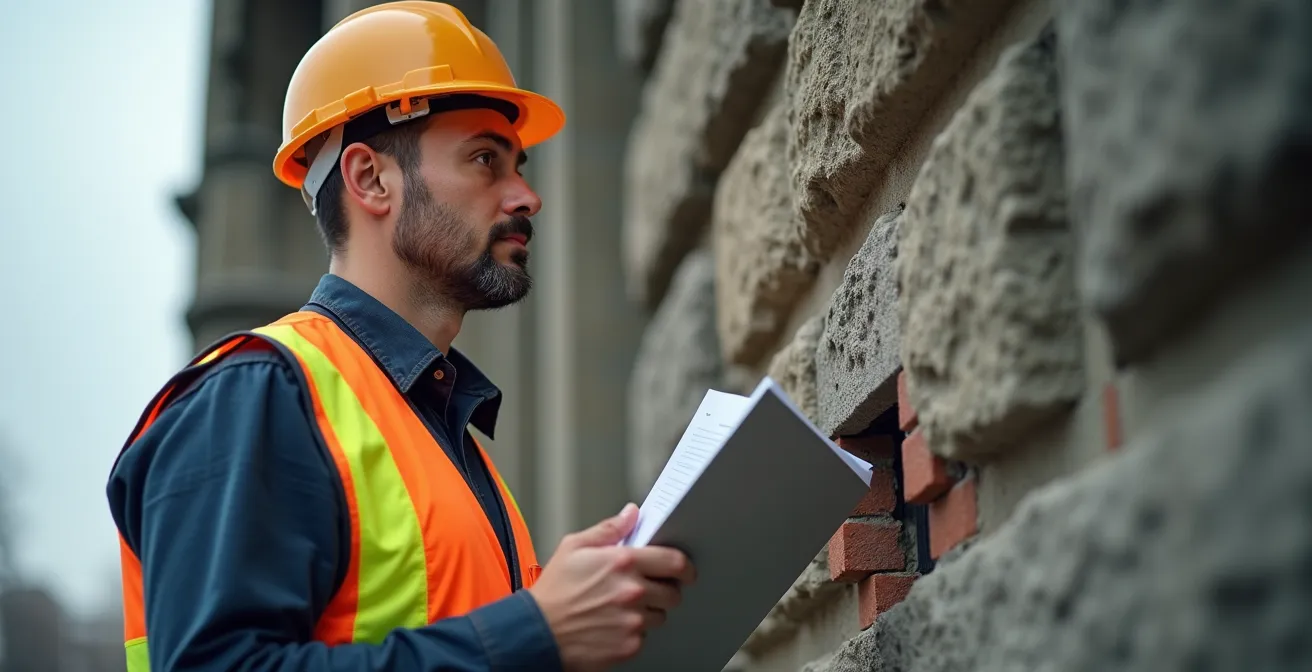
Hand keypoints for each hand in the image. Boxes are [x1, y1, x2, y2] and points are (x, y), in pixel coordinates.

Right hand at [527, 503, 695, 671]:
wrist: (537, 632)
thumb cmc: (553, 591)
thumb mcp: (574, 547)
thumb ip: (609, 529)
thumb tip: (631, 514)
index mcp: (623, 562)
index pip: (674, 562)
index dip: (685, 567)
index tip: (685, 571)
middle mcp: (632, 591)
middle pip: (673, 593)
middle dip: (665, 590)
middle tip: (648, 590)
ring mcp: (632, 620)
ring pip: (660, 616)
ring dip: (648, 612)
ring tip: (621, 609)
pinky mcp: (628, 645)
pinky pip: (644, 637)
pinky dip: (633, 632)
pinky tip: (613, 625)